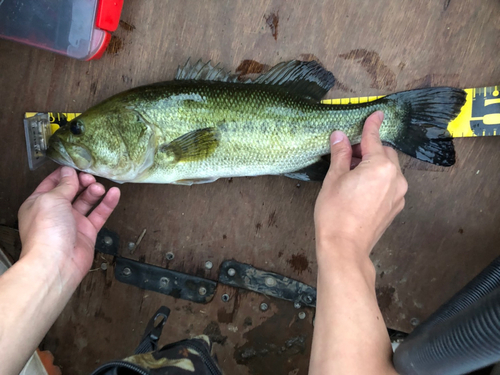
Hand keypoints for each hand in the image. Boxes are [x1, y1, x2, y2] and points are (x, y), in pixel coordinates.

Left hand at [18, 166, 119, 288]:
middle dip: (82, 182)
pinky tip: (114, 194)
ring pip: (86, 201)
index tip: (78, 165)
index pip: (53, 182)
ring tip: (100, 188)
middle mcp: (55, 212)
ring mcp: (72, 222)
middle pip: (72, 190)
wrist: (57, 263)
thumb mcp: (51, 199)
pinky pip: (99, 214)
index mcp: (39, 203)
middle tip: (90, 177)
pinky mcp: (87, 232)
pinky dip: (107, 204)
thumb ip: (64, 184)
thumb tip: (69, 172)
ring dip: (94, 192)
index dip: (65, 173)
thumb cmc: (46, 232)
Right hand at [314, 111, 407, 259]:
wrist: (345, 247)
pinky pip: (390, 184)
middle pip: (384, 153)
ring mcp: (398, 194)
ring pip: (388, 168)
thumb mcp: (334, 178)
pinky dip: (378, 179)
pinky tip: (360, 188)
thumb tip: (340, 136)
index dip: (372, 125)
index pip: (375, 139)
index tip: (377, 113)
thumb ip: (341, 154)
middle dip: (368, 149)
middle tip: (347, 155)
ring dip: (373, 164)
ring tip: (351, 174)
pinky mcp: (396, 207)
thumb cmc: (335, 213)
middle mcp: (395, 178)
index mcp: (380, 167)